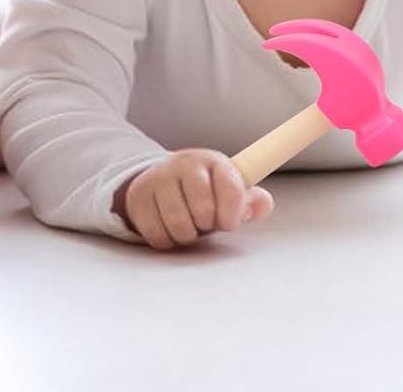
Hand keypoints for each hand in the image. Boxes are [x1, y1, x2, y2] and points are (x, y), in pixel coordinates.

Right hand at [115, 149, 274, 250]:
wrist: (161, 181)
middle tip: (202, 220)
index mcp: (213, 162)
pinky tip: (168, 226)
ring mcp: (158, 178)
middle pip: (203, 209)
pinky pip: (157, 234)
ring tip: (186, 224)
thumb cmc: (204, 193)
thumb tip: (264, 203)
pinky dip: (166, 240)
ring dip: (186, 235)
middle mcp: (184, 164)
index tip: (228, 222)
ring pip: (179, 224)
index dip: (232, 213)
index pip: (231, 188)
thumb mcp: (229, 194)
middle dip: (206, 224)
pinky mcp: (138, 196)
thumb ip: (249, 202)